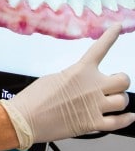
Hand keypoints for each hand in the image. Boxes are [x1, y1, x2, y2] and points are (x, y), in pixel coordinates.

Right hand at [0, 23, 134, 148]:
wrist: (25, 119)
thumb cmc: (34, 99)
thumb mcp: (53, 78)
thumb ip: (74, 77)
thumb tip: (82, 83)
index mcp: (79, 71)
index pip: (100, 48)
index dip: (111, 36)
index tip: (118, 27)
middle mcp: (91, 87)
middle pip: (123, 80)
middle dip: (120, 81)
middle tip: (113, 85)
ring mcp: (94, 106)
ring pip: (123, 101)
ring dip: (119, 101)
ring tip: (111, 102)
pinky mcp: (92, 124)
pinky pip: (119, 122)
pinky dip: (126, 119)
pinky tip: (128, 117)